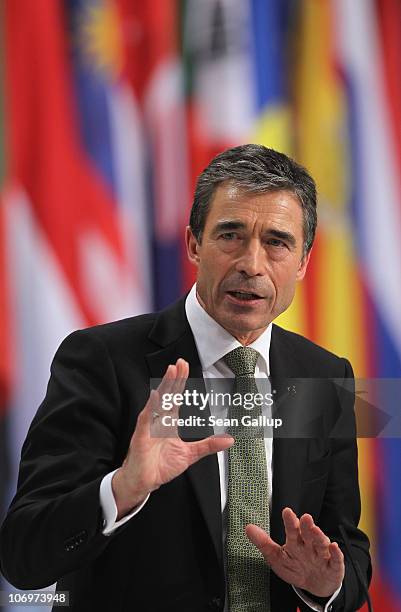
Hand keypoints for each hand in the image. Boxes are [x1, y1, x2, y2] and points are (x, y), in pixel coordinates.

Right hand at [112, 358, 233, 517]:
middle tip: (180, 362)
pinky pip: (146, 418)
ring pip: (158, 401)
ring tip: (171, 371)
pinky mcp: (141, 436)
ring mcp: (149, 426)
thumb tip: (229, 440)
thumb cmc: (161, 466)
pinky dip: (151, 407)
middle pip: (168, 394)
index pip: (176, 397)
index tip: (185, 366)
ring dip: (165, 386)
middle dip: (174, 377)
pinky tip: (156, 395)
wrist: (144, 482)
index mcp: (169, 422)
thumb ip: (208, 445)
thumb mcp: (190, 455)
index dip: (180, 381)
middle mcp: (159, 420)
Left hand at [246, 507, 343, 597]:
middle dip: (306, 526)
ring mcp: (322, 556)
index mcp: (296, 542)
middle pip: (308, 534)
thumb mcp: (277, 558)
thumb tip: (248, 528)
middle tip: (305, 517)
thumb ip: (264, 543)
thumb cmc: (296, 567)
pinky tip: (334, 547)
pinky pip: (336, 561)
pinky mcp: (333, 568)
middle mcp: (309, 546)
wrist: (316, 585)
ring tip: (315, 529)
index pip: (292, 530)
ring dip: (319, 536)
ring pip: (321, 545)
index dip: (290, 521)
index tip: (287, 511)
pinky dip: (336, 554)